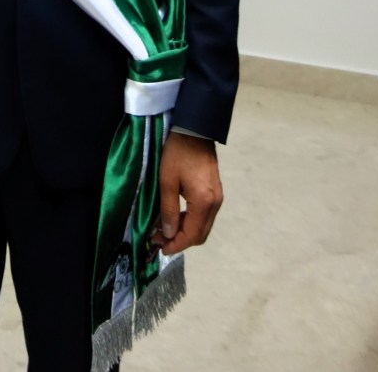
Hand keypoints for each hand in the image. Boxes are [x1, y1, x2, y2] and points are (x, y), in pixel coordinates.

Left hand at [151, 131, 222, 255]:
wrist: (194, 128)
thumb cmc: (177, 152)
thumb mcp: (167, 180)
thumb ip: (168, 209)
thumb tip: (168, 233)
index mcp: (204, 202)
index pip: (192, 235)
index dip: (176, 245)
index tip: (160, 248)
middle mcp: (215, 204)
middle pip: (200, 234)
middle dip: (180, 240)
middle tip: (159, 238)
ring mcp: (217, 197)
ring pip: (203, 226)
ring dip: (185, 230)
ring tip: (164, 228)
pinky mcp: (215, 191)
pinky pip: (204, 215)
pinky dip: (191, 220)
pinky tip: (176, 215)